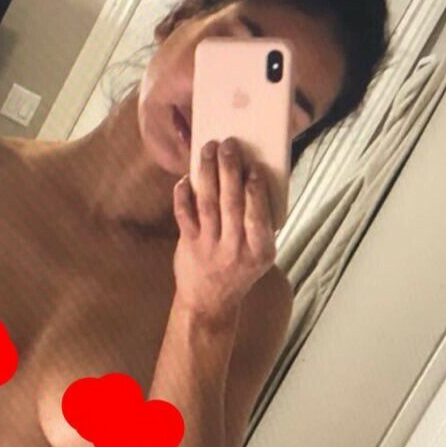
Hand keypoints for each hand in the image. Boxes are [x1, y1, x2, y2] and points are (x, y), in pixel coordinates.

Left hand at [171, 138, 276, 324]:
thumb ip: (258, 221)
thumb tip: (253, 175)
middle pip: (231, 203)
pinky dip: (184, 193)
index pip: (258, 216)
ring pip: (208, 203)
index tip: (252, 166)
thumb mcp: (259, 252)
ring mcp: (210, 247)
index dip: (254, 190)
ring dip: (208, 172)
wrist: (210, 301)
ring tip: (208, 149)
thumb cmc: (240, 267)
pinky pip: (184, 214)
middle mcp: (236, 250)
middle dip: (229, 170)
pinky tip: (187, 177)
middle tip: (228, 145)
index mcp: (261, 251)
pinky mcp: (189, 245)